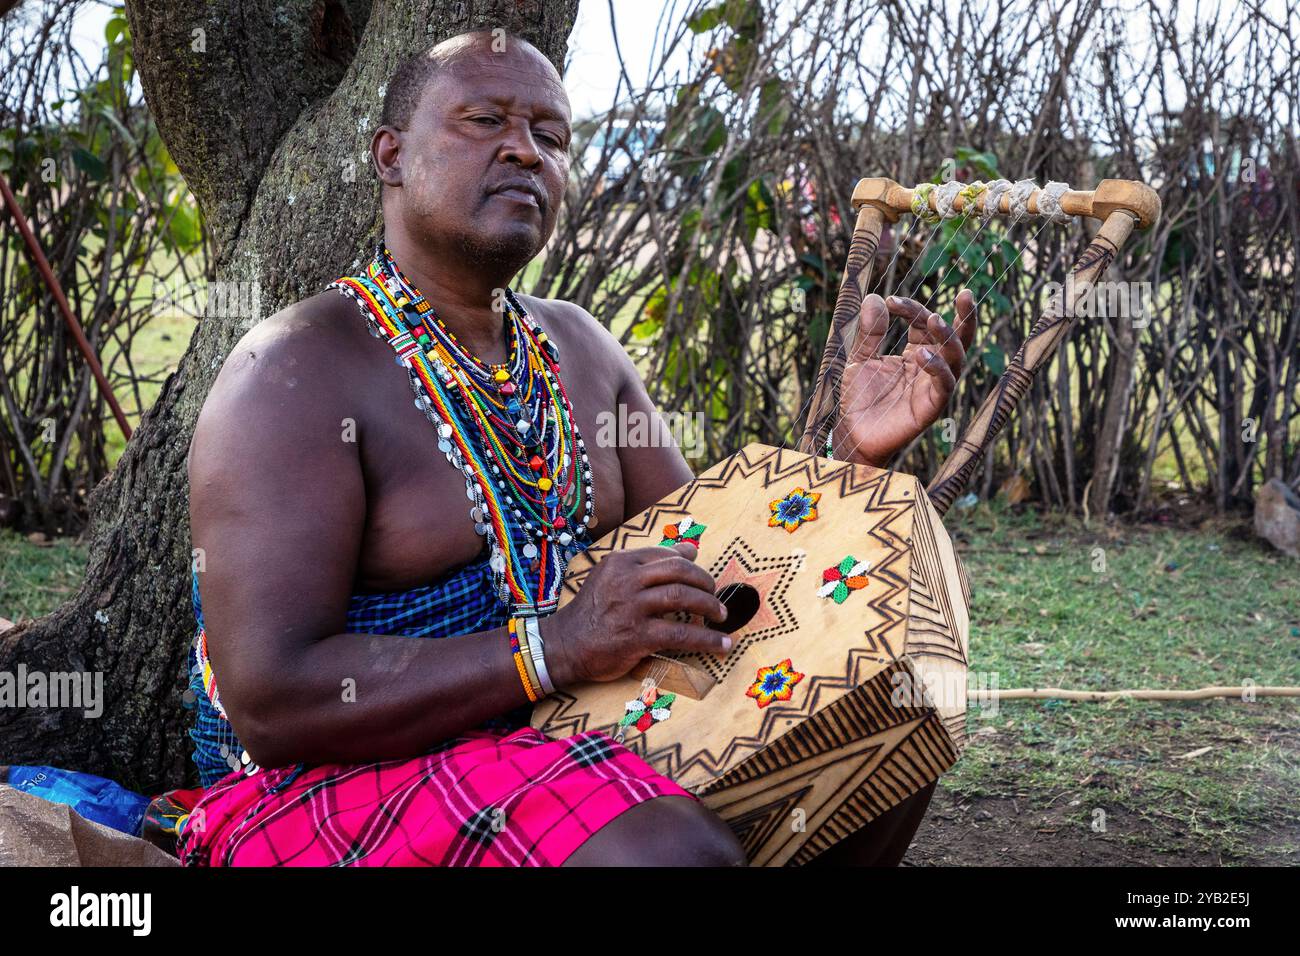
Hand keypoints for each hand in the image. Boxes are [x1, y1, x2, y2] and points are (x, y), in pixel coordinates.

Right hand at [546, 542, 729, 686]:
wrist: (564, 645)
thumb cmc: (592, 612)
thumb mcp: (609, 577)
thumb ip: (644, 565)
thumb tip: (688, 551)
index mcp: (621, 561)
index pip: (666, 555)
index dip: (691, 564)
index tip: (702, 575)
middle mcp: (627, 579)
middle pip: (680, 571)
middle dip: (706, 582)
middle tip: (716, 596)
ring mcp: (632, 607)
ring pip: (683, 597)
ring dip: (710, 606)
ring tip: (721, 616)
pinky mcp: (637, 635)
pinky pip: (681, 634)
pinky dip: (707, 639)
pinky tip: (722, 643)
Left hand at [832, 289, 976, 466]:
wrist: (853, 432)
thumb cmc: (859, 397)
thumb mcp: (859, 359)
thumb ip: (869, 332)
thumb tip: (875, 296)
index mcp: (916, 353)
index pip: (923, 324)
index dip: (912, 309)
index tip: (891, 301)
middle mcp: (930, 368)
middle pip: (956, 338)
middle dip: (965, 316)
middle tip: (966, 294)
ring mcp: (933, 387)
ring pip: (956, 359)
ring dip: (949, 338)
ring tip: (935, 320)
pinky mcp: (932, 407)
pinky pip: (944, 385)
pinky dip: (936, 368)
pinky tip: (921, 354)